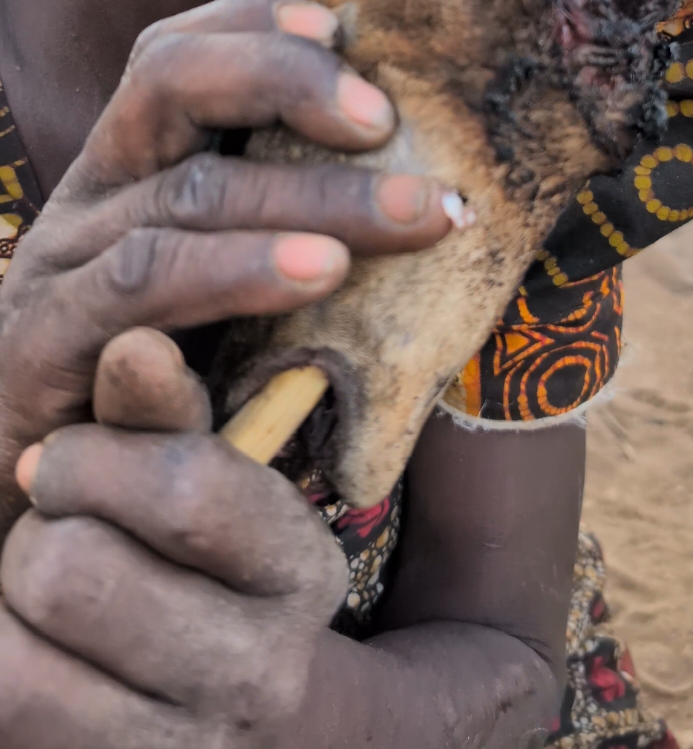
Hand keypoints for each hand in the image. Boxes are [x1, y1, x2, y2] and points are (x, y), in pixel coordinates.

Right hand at [0, 0, 450, 535]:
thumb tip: (402, 176)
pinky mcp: (41, 344)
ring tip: (408, 214)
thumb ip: (271, 228)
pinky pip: (143, 284)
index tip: (340, 29)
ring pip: (185, 192)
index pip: (170, 54)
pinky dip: (240, 270)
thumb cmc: (153, 390)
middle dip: (291, 86)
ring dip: (309, 195)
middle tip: (394, 126)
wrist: (47, 508)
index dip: (252, 25)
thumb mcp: (216, 294)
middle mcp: (86, 197)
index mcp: (124, 170)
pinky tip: (322, 276)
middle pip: (169, 85)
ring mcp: (56, 265)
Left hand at [0, 327, 347, 747]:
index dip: (101, 451)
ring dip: (17, 575)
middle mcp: (269, 670)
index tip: (87, 425)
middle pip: (78, 564)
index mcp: (302, 566)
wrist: (178, 713)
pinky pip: (6, 689)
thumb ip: (157, 418)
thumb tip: (137, 346)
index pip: (191, 487)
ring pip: (35, 618)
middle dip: (48, 510)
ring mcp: (196, 745)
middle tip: (56, 509)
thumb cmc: (171, 564)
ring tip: (46, 580)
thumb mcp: (181, 481)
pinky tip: (24, 639)